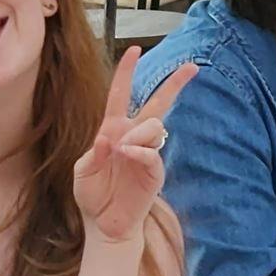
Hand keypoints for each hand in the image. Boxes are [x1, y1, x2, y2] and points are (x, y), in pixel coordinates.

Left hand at [66, 64, 172, 247]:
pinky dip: (139, 151)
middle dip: (174, 84)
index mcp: (113, 131)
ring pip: (153, 125)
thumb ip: (93, 153)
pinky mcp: (154, 172)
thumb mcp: (83, 172)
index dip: (126, 72)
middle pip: (157, 103)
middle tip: (192, 67)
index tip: (135, 50)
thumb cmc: (93, 196)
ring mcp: (146, 153)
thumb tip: (109, 138)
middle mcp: (132, 138)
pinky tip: (127, 155)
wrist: (104, 225)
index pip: (120, 95)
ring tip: (121, 151)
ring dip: (137, 132)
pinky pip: (152, 153)